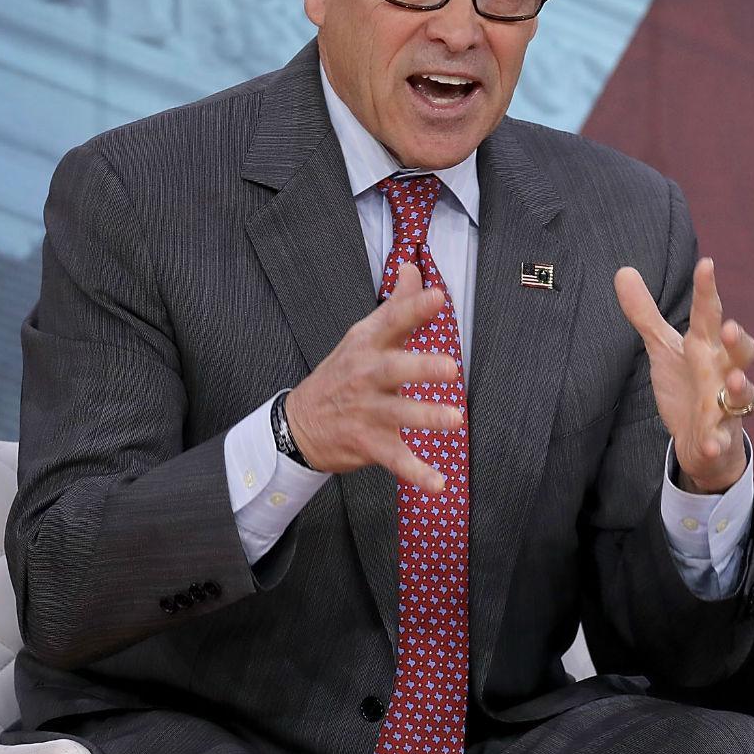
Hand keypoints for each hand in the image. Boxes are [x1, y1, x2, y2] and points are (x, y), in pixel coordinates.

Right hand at [283, 261, 464, 494]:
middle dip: (421, 367)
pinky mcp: (369, 443)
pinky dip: (417, 473)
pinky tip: (438, 483)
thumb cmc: (343, 374)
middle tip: (451, 368)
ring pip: (399, 414)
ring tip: (455, 420)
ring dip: (426, 417)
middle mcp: (367, 376)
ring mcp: (366, 411)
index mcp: (367, 345)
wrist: (298, 425)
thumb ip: (396, 306)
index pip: (391, 321)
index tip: (437, 296)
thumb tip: (413, 269)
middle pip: (394, 368)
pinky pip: (396, 460)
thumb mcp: (363, 337)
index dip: (413, 308)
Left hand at [614, 257, 753, 493]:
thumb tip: (622, 270)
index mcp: (706, 348)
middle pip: (740, 352)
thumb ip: (645, 313)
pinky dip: (716, 442)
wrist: (702, 439)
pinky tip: (708, 444)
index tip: (706, 265)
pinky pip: (722, 440)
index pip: (709, 315)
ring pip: (743, 395)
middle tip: (728, 328)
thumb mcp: (664, 348)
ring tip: (734, 382)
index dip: (707, 291)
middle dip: (738, 340)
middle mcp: (722, 373)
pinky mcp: (719, 437)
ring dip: (741, 387)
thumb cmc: (688, 385)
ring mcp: (725, 406)